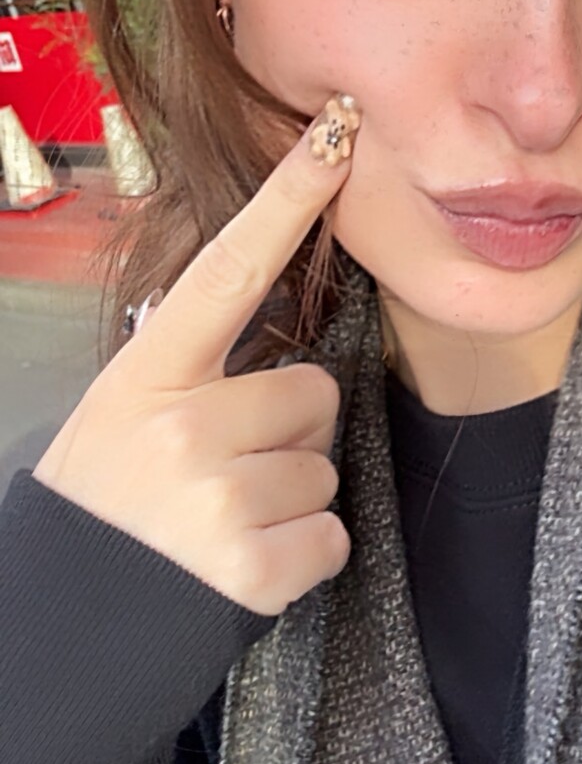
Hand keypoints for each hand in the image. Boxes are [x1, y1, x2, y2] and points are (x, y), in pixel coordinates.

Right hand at [32, 100, 361, 615]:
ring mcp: (218, 497)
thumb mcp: (120, 417)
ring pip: (325, 467)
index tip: (335, 137)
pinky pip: (330, 536)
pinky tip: (241, 567)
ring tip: (221, 525)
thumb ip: (192, 374)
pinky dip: (300, 559)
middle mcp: (184, 426)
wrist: (64, 626)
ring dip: (291, 500)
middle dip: (291, 434)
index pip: (231, 268)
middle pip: (314, 393)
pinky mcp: (253, 568)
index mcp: (147, 376)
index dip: (288, 200)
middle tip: (226, 474)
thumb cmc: (105, 511)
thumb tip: (279, 343)